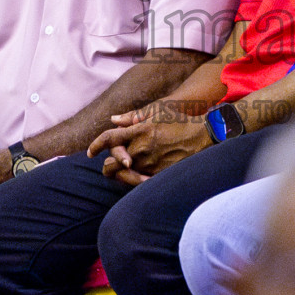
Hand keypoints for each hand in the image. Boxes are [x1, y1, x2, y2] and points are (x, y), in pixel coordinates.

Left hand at [88, 113, 212, 185]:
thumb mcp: (158, 112)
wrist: (204, 137)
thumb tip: (113, 120)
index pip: (109, 138)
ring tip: (125, 169)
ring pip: (123, 175)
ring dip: (120, 172)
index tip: (90, 152)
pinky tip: (136, 175)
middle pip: (112, 162)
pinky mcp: (159, 175)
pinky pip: (137, 183)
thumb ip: (133, 117)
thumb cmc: (180, 122)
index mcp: (140, 131)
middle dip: (109, 162)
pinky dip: (133, 180)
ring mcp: (150, 164)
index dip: (96, 145)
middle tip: (112, 161)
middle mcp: (142, 149)